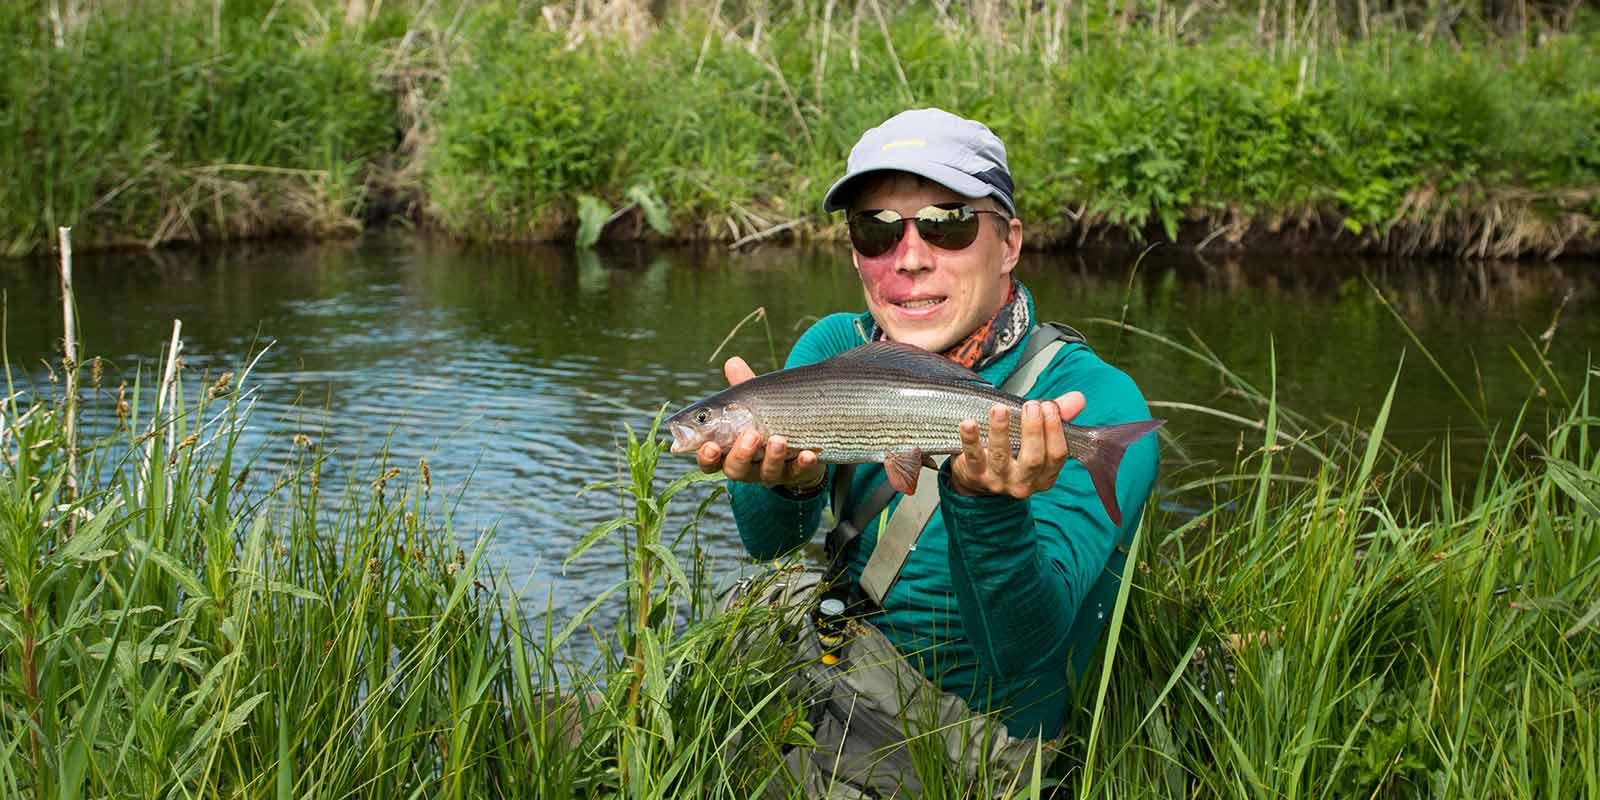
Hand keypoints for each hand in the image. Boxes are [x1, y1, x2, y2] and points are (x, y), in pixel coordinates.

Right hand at [695, 356, 825, 491]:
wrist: (802, 440)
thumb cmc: (767, 421)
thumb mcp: (754, 405)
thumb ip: (742, 388)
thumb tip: (732, 361)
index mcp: (729, 452)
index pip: (710, 461)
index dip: (707, 457)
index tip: (710, 446)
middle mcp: (748, 467)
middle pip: (736, 470)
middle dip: (742, 454)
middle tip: (751, 435)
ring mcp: (772, 472)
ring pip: (768, 473)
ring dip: (773, 456)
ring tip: (779, 439)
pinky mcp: (798, 474)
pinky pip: (800, 472)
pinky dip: (804, 464)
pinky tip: (809, 454)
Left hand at [949, 393, 1085, 498]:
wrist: (977, 477)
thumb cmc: (1013, 453)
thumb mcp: (1038, 439)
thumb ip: (1057, 418)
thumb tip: (1077, 399)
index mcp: (1044, 476)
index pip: (1056, 456)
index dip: (1055, 429)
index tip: (1049, 406)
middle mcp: (1023, 482)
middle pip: (1033, 459)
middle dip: (1033, 430)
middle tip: (1031, 406)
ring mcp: (998, 480)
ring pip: (1001, 456)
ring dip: (1001, 430)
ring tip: (1000, 408)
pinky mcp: (974, 474)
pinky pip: (973, 456)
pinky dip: (970, 439)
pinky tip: (969, 423)